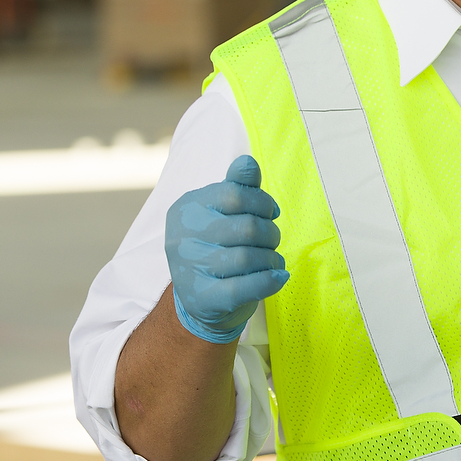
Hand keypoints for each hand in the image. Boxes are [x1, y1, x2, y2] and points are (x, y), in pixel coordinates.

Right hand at [164, 155, 288, 342]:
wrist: (199, 298)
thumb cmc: (217, 245)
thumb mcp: (223, 212)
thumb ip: (238, 186)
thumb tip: (248, 162)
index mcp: (187, 208)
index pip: (235, 195)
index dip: (262, 203)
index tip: (271, 213)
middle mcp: (181, 237)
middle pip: (246, 228)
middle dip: (270, 233)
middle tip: (272, 240)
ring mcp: (189, 269)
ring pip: (248, 258)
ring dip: (271, 259)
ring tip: (273, 260)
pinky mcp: (202, 298)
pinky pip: (244, 287)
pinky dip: (269, 280)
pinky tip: (278, 276)